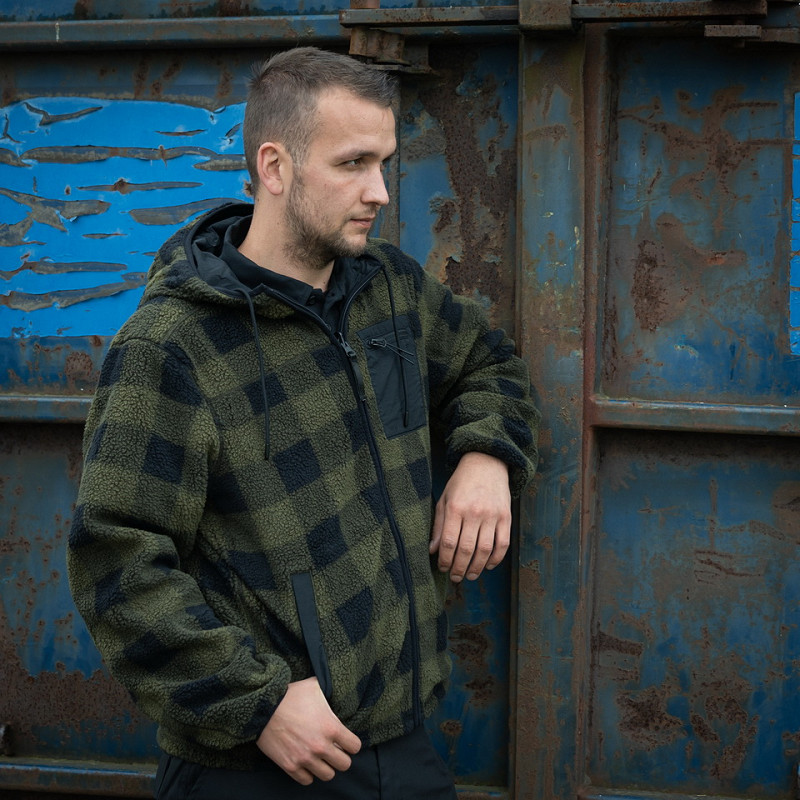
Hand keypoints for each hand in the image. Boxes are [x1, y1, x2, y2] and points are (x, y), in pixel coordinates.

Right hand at [256, 677, 360, 784]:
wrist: (263, 706)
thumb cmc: (291, 695)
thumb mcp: (315, 687)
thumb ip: (329, 693)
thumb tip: (337, 690)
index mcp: (331, 727)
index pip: (355, 746)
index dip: (351, 743)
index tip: (345, 740)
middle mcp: (320, 746)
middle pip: (344, 765)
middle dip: (341, 756)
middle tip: (334, 750)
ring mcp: (305, 758)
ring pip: (327, 775)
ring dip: (326, 766)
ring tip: (320, 757)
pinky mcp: (290, 766)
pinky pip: (307, 780)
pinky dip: (308, 773)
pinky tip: (306, 763)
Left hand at [430, 452, 510, 582]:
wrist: (487, 463)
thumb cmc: (461, 482)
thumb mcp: (444, 499)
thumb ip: (439, 525)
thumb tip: (433, 550)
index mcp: (455, 508)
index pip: (449, 542)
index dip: (445, 560)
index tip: (443, 568)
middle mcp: (474, 512)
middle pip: (466, 550)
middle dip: (459, 568)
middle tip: (455, 577)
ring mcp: (492, 515)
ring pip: (485, 550)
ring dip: (477, 567)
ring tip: (470, 575)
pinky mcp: (506, 517)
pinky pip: (502, 544)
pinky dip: (496, 559)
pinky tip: (488, 565)